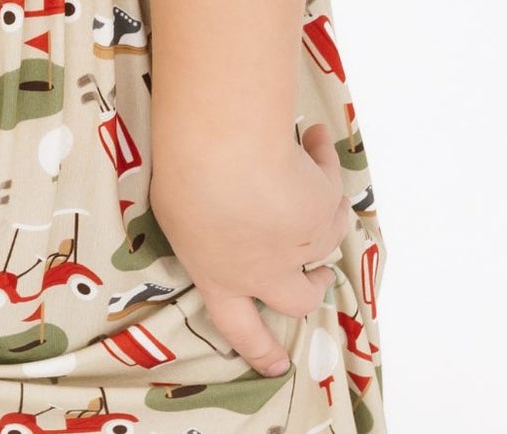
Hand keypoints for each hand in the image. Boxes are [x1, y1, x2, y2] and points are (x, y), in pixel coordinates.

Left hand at [149, 121, 352, 377]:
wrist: (226, 156)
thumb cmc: (183, 178)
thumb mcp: (175, 211)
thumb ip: (198, 225)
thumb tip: (217, 216)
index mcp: (219, 277)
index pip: (239, 327)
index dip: (261, 349)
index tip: (278, 366)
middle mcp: (263, 271)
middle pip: (299, 297)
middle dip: (313, 287)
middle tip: (320, 273)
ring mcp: (299, 246)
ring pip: (326, 240)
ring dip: (324, 212)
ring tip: (311, 178)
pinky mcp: (324, 212)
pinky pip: (332, 187)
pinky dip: (324, 163)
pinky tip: (314, 140)